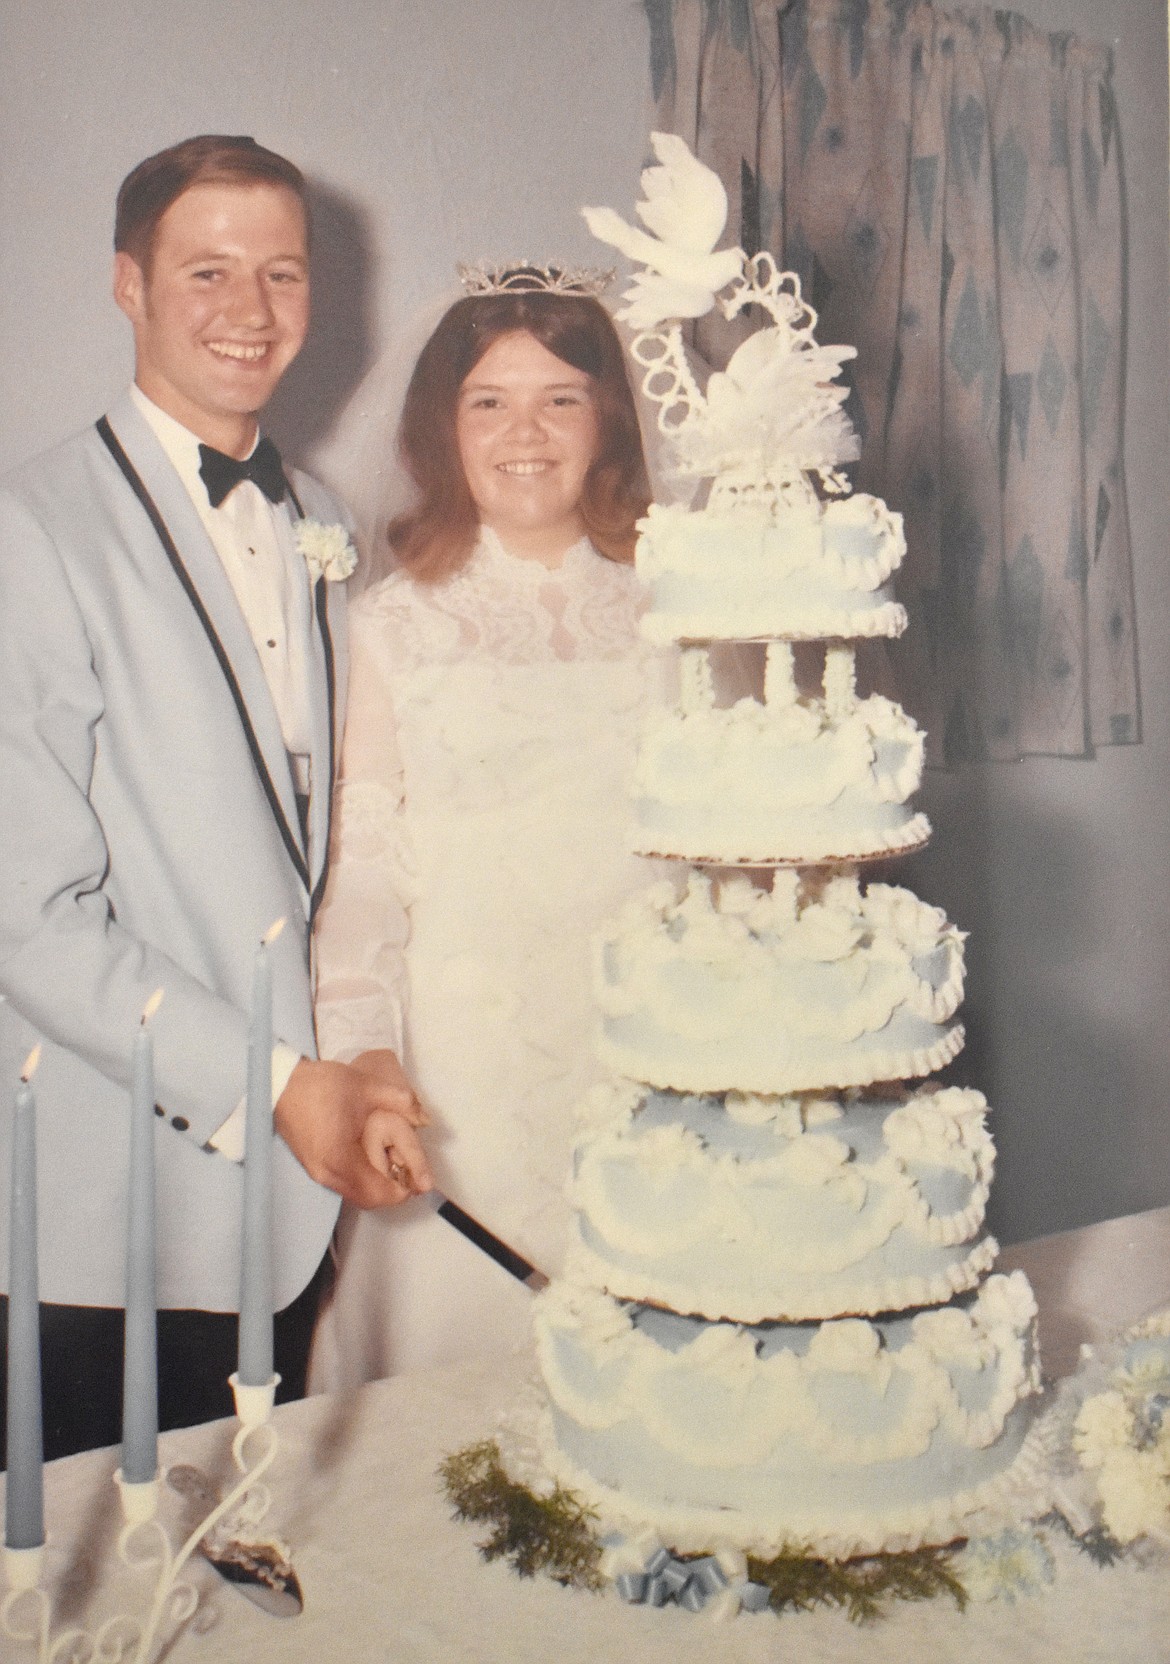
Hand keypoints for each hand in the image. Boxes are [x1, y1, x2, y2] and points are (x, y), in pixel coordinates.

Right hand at [274, 1057, 432, 1209]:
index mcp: (340, 1160)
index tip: (420, 1178)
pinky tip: (373, 1158)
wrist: (281, 1083)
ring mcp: (318, 1173)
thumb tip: (426, 1118)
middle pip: (368, 1199)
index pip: (378, 1193)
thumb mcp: (366, 1087)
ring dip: (377, 1185)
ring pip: (355, 1193)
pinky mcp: (314, 1167)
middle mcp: (327, 1174)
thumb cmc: (321, 1086)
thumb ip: (401, 1101)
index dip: (403, 1190)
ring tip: (396, 1164)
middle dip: (393, 1190)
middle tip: (411, 1171)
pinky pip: (344, 1184)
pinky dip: (363, 1178)